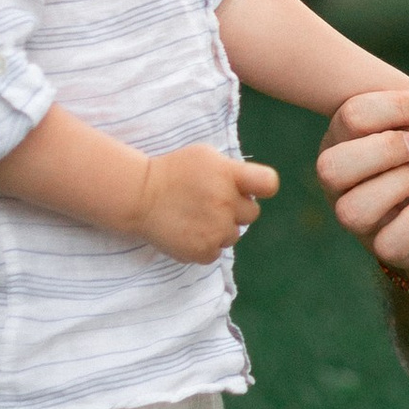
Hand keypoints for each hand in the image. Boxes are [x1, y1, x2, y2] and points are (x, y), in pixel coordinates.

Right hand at [133, 144, 278, 264]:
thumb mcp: (205, 156)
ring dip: (220, 229)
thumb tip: (252, 186)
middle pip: (252, 213)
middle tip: (212, 204)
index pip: (268, 183)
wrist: (139, 196)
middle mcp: (226, 202)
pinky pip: (217, 251)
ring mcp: (215, 229)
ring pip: (234, 235)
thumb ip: (232, 170)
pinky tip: (189, 231)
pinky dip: (205, 245)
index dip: (262, 188)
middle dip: (236, 209)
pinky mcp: (203, 250)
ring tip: (196, 217)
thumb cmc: (174, 171)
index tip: (251, 190)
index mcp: (229, 175)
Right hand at [316, 82, 408, 243]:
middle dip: (384, 149)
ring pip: (352, 210)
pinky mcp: (384, 248)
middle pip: (332, 166)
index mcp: (343, 141)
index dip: (396, 105)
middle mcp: (340, 182)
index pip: (351, 116)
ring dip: (396, 185)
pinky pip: (388, 241)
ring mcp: (357, 219)